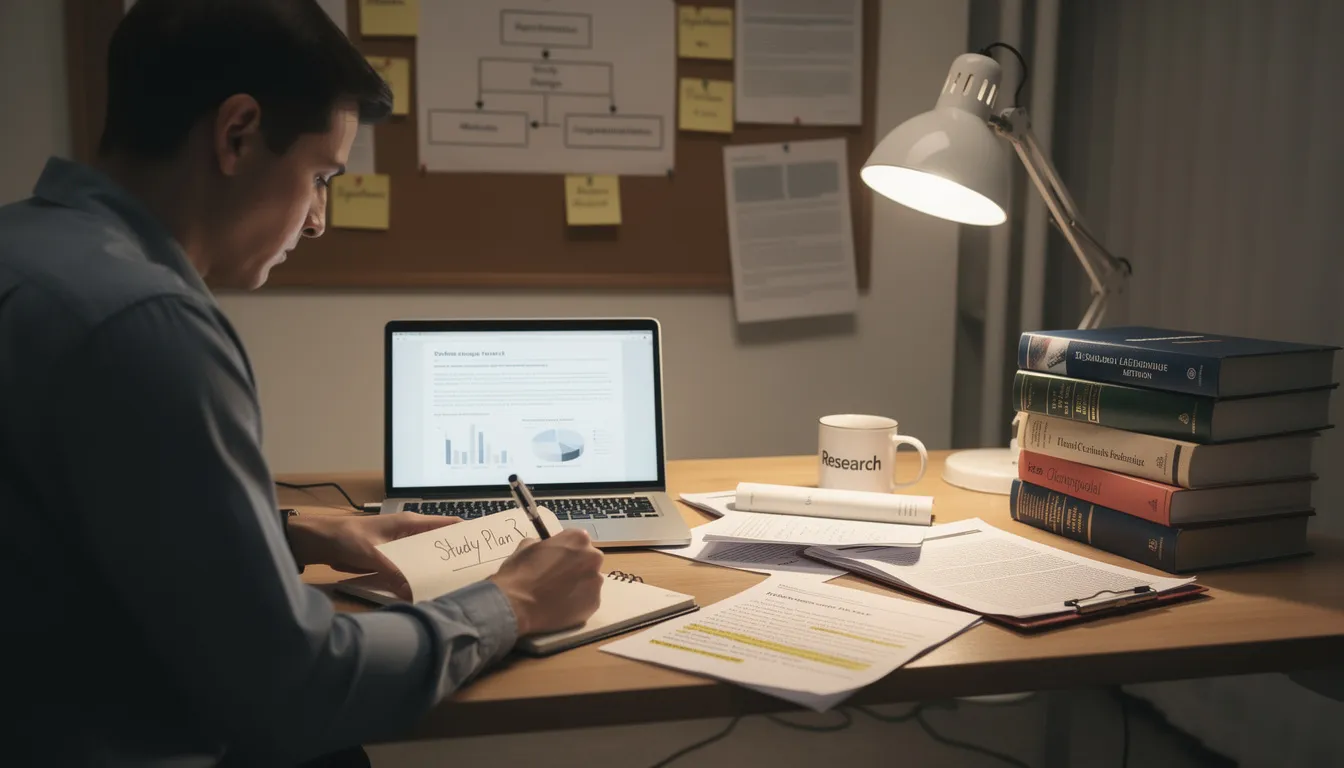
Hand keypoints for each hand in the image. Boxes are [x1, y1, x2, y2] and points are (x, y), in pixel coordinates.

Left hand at [288, 512, 461, 596]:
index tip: (484, 547)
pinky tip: (424, 592)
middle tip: (473, 575)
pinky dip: (417, 579)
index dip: (467, 533)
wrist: (319, 542)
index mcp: (411, 523)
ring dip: (434, 571)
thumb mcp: (374, 555)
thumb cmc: (347, 538)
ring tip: (452, 587)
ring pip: (426, 560)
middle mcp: (410, 534)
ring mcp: (401, 548)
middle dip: (454, 558)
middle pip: (440, 545)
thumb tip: (414, 593)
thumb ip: (395, 573)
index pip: (448, 524)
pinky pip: (410, 570)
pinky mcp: (391, 561)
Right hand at [488, 529, 603, 635]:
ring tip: (558, 596)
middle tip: (557, 578)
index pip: (577, 541)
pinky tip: (562, 607)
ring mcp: (596, 581)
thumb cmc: (519, 574)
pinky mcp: (595, 603)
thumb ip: (542, 543)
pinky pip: (588, 600)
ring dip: (578, 585)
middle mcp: (593, 557)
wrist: (516, 607)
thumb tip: (545, 547)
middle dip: (576, 567)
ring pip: (589, 581)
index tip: (555, 560)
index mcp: (578, 538)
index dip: (565, 551)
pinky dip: (578, 603)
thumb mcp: (526, 547)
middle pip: (588, 560)